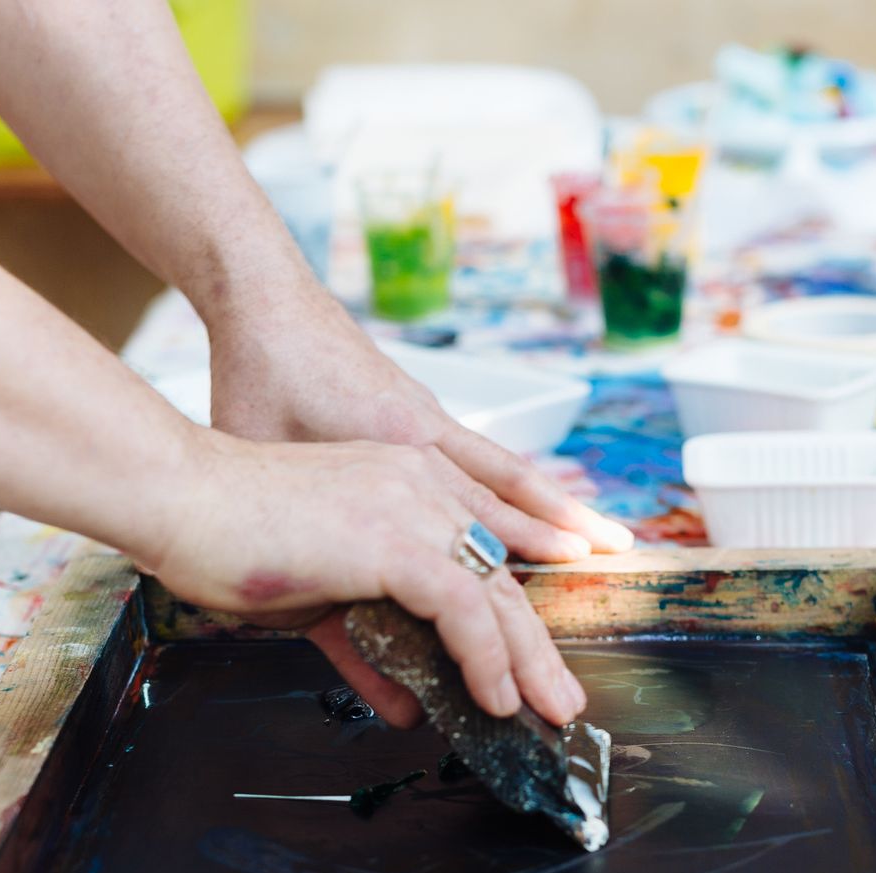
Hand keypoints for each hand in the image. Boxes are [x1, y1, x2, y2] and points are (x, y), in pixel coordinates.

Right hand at [138, 430, 587, 728]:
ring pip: (494, 595)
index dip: (508, 622)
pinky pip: (462, 610)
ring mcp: (412, 510)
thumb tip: (405, 705)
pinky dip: (484, 661)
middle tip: (559, 701)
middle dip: (534, 649)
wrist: (179, 499)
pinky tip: (493, 700)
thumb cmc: (227, 540)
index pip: (476, 561)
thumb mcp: (315, 605)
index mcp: (406, 487)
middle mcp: (421, 489)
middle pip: (500, 580)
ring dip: (526, 663)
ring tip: (548, 712)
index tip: (528, 671)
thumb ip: (369, 652)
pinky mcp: (395, 540)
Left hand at [205, 279, 633, 562]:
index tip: (576, 566)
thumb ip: (296, 513)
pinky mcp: (418, 406)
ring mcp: (428, 416)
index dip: (526, 543)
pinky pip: (483, 453)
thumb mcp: (264, 455)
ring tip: (599, 531)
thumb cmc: (257, 377)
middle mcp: (427, 431)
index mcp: (396, 445)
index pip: (475, 505)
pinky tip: (533, 501)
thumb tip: (300, 569)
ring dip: (554, 502)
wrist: (266, 299)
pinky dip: (516, 482)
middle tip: (618, 551)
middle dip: (567, 524)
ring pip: (505, 468)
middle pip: (512, 485)